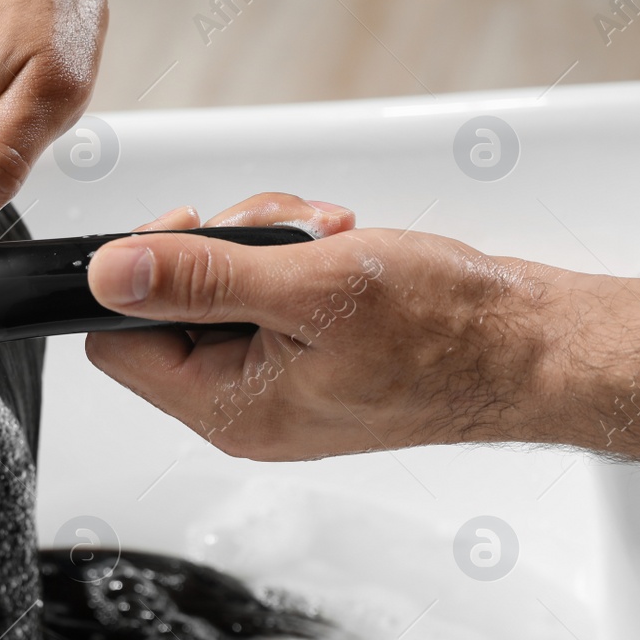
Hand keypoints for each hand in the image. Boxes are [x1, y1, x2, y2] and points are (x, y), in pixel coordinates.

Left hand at [83, 193, 577, 459]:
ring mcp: (273, 384)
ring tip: (325, 237)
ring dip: (261, 240)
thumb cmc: (446, 333)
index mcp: (227, 408)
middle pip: (164, 310)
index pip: (116, 345)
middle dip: (216, 249)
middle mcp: (241, 406)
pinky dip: (289, 256)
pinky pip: (260, 295)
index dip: (137, 278)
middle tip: (279, 233)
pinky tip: (336, 247)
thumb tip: (109, 274)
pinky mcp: (303, 359)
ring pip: (215, 290)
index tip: (189, 232)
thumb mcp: (310, 287)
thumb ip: (200, 279)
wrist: (530, 348)